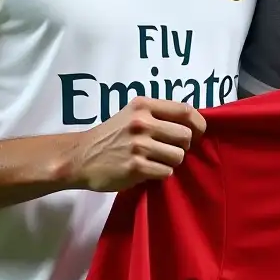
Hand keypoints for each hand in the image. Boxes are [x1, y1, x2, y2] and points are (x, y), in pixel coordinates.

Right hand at [72, 97, 205, 191]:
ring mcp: (138, 145)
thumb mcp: (132, 114)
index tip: (198, 134)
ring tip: (155, 160)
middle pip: (186, 136)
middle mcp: (142, 122)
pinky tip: (146, 170)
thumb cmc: (111, 135)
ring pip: (178, 156)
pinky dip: (160, 173)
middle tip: (169, 150)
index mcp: (143, 106)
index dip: (198, 124)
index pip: (185, 111)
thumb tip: (193, 125)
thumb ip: (158, 115)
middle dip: (183, 147)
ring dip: (171, 162)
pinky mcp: (135, 166)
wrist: (80, 157)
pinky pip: (166, 172)